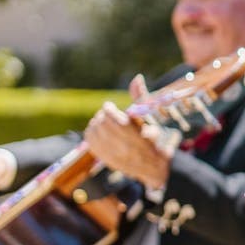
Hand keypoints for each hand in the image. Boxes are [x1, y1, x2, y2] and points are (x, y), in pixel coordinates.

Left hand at [83, 75, 172, 190]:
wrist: (154, 167)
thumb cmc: (153, 138)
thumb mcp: (149, 115)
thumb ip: (140, 97)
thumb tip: (137, 77)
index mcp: (134, 133)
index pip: (110, 116)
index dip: (108, 109)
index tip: (109, 107)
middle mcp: (122, 145)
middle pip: (100, 123)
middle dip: (102, 116)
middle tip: (106, 115)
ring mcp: (113, 153)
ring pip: (93, 132)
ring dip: (96, 124)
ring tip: (102, 123)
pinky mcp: (106, 159)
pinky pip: (90, 142)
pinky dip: (91, 134)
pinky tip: (96, 132)